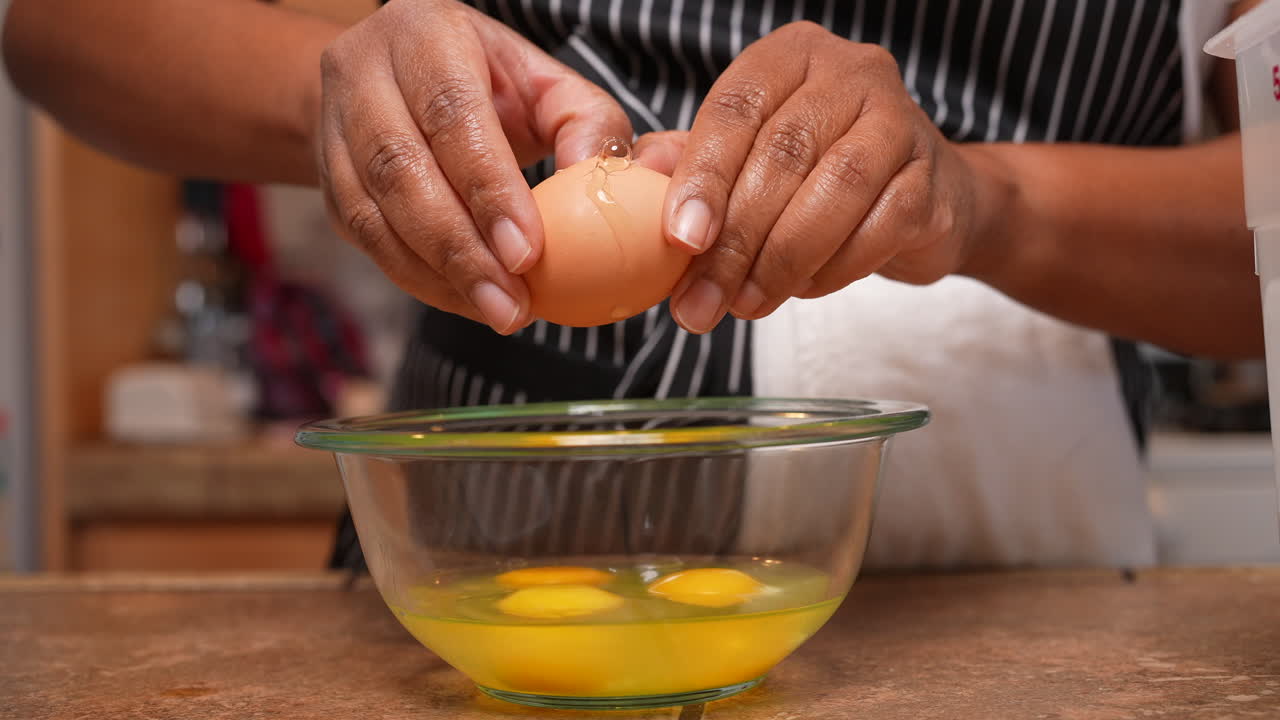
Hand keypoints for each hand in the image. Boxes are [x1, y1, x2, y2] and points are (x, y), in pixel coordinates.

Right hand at [316, 0, 633, 332]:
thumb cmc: (489, 84)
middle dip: (461, 249)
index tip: (526, 253)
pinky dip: (418, 280)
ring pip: (375, 213)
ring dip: (439, 274)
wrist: (401, 83)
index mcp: (425, 34)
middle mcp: (365, 71)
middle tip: (512, 303)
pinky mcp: (329, 180)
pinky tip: (465, 301)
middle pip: (402, 169)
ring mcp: (335, 127)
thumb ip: (587, 121)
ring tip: (497, 311)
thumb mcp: (547, 83)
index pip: (451, 114)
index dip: (487, 188)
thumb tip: (601, 173)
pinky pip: (367, 241)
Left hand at [656, 22, 990, 333]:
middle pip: (782, 155)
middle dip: (735, 239)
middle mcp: (851, 73)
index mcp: (790, 56)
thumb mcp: (745, 158)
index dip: (703, 178)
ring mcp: (901, 121)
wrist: (921, 200)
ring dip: (781, 260)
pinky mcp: (933, 179)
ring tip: (745, 304)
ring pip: (834, 191)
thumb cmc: (814, 174)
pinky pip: (879, 228)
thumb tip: (635, 177)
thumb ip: (690, 161)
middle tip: (700, 301)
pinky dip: (832, 269)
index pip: (735, 110)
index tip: (679, 243)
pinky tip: (801, 290)